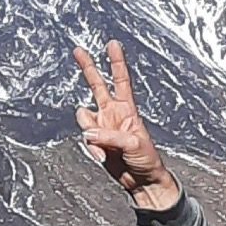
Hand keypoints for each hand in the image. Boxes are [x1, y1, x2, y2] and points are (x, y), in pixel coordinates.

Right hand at [72, 40, 181, 211]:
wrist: (142, 181)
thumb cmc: (147, 160)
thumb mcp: (134, 145)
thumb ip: (110, 136)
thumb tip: (88, 132)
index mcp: (128, 109)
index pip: (120, 80)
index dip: (116, 62)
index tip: (112, 44)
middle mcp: (113, 113)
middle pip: (97, 85)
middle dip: (88, 67)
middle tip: (78, 50)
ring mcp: (103, 126)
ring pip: (84, 117)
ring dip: (91, 131)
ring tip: (105, 148)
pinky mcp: (96, 141)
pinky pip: (85, 139)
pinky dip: (92, 148)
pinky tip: (103, 157)